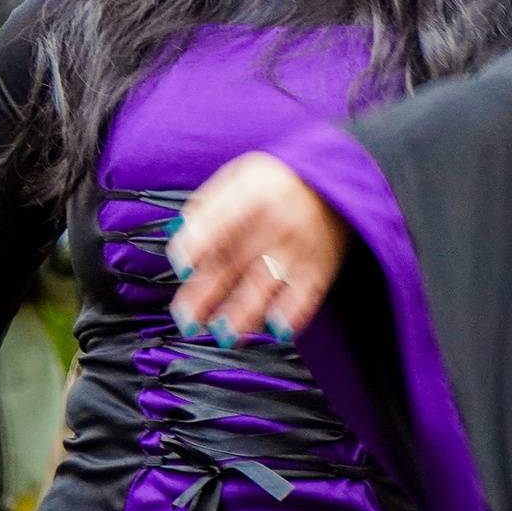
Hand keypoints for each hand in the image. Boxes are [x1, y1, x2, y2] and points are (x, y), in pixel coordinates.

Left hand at [165, 152, 349, 344]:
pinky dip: (292, 314)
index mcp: (252, 194)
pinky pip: (305, 295)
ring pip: (266, 284)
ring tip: (223, 334)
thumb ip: (209, 205)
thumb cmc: (275, 184)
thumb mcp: (240, 177)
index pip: (220, 220)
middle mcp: (276, 222)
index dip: (199, 243)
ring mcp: (299, 247)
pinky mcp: (319, 268)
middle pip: (235, 261)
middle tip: (186, 319)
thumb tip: (179, 235)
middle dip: (208, 293)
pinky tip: (275, 329)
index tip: (181, 266)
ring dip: (243, 313)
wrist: (332, 184)